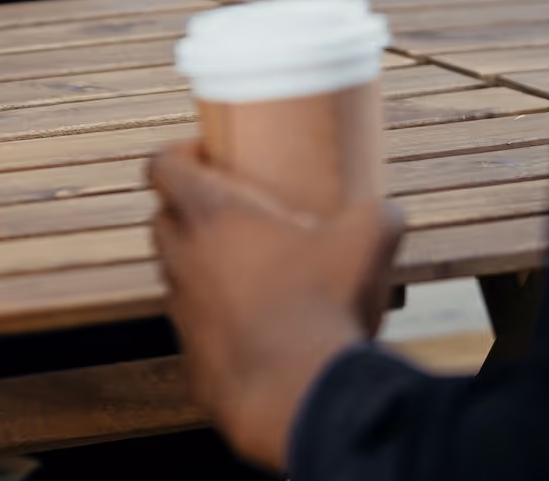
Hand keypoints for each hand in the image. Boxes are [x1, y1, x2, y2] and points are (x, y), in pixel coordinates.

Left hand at [149, 143, 403, 471]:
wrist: (302, 396)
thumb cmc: (324, 306)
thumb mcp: (365, 241)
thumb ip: (376, 214)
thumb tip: (388, 210)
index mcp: (209, 214)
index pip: (160, 165)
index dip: (177, 153)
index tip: (208, 156)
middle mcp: (182, 257)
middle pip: (161, 217)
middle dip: (185, 208)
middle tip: (232, 210)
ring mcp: (181, 310)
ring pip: (174, 272)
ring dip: (200, 264)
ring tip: (249, 268)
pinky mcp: (190, 358)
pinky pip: (194, 325)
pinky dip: (215, 318)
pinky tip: (256, 324)